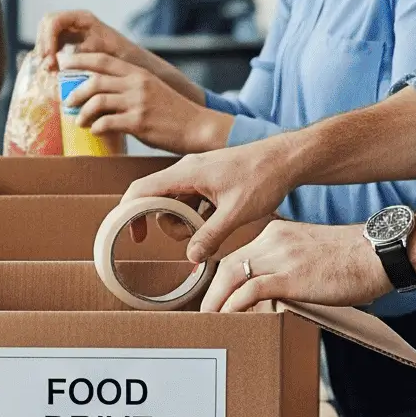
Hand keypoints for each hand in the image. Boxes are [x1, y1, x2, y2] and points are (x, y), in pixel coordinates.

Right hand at [37, 9, 147, 67]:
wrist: (137, 64)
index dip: (47, 38)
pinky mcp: (69, 42)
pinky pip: (51, 44)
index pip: (55, 21)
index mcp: (83, 18)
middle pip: (46, 23)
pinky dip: (48, 56)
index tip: (49, 58)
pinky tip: (52, 70)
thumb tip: (55, 63)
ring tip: (49, 69)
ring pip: (46, 33)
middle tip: (46, 65)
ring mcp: (71, 30)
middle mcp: (75, 21)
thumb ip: (79, 56)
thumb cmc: (124, 58)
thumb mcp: (102, 55)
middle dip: (42, 43)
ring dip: (43, 50)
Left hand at [65, 49, 228, 152]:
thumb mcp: (150, 88)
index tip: (63, 64)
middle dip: (75, 91)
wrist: (197, 126)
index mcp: (138, 73)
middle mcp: (136, 84)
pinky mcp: (138, 123)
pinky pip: (107, 123)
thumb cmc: (171, 110)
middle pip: (94, 81)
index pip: (102, 60)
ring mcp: (137, 103)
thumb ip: (128, 85)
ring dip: (83, 113)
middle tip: (67, 101)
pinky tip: (95, 131)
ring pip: (97, 102)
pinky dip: (96, 127)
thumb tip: (99, 90)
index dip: (79, 60)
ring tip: (79, 121)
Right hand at [130, 138, 302, 263]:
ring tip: (212, 227)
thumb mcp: (237, 212)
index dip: (128, 213)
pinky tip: (219, 221)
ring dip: (185, 221)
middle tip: (194, 235)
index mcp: (185, 173)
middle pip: (156, 200)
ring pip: (174, 202)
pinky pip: (190, 200)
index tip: (131, 236)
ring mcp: (197, 174)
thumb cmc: (264, 178)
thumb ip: (211, 235)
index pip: (141, 190)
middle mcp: (186, 170)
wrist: (287, 158)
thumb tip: (191, 258)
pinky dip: (197, 215)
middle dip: (168, 224)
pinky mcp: (209, 180)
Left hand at [200, 219, 387, 312]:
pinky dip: (234, 305)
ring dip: (216, 301)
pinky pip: (250, 289)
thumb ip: (289, 265)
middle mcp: (273, 241)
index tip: (215, 297)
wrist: (378, 253)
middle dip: (212, 291)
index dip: (221, 278)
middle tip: (204, 313)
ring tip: (210, 320)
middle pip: (227, 265)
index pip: (238, 255)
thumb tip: (277, 292)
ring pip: (232, 276)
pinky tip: (228, 318)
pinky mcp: (291, 275)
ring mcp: (281, 257)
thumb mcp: (311, 253)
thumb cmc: (353, 260)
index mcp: (276, 234)